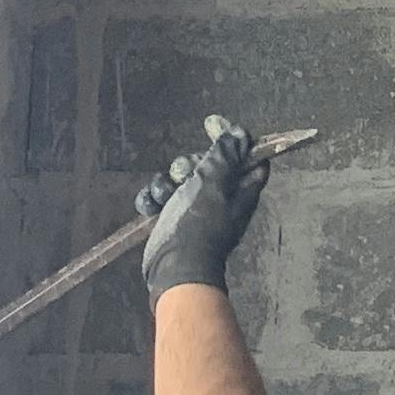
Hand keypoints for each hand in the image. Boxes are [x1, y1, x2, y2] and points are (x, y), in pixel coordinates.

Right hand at [137, 116, 274, 298]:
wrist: (174, 268)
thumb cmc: (198, 225)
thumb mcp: (214, 184)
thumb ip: (225, 156)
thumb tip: (238, 132)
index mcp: (240, 188)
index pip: (244, 153)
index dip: (229, 138)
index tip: (210, 126)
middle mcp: (220, 196)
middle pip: (205, 163)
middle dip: (188, 165)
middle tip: (183, 177)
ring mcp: (195, 208)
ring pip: (178, 178)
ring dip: (165, 185)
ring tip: (164, 199)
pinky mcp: (172, 218)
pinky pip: (159, 197)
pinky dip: (152, 200)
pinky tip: (150, 209)